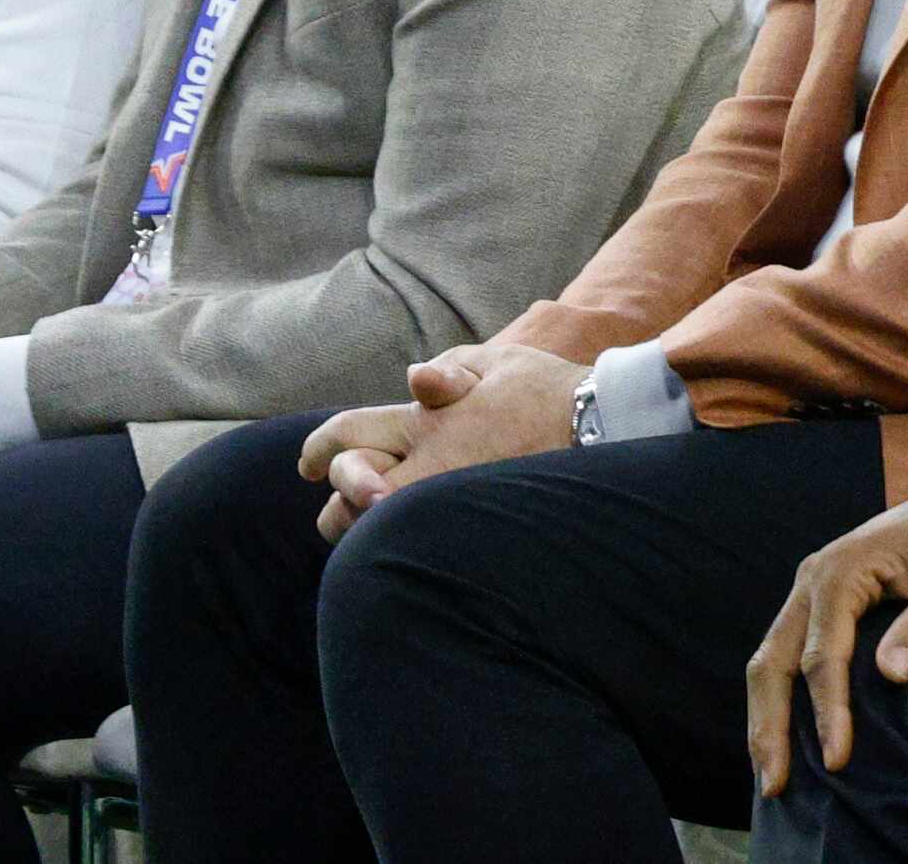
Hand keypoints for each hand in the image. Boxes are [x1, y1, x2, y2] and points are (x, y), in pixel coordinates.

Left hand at [297, 342, 582, 541]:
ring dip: (364, 524)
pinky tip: (414, 537)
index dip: (319, 447)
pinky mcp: (471, 527)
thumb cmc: (551, 391)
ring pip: (376, 527)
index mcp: (427, 420)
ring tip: (369, 524)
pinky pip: (418, 544)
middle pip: (347, 489)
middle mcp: (428, 464)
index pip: (350, 433)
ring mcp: (448, 499)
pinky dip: (404, 540)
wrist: (601, 428)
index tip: (306, 462)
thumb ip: (452, 369)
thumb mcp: (501, 363)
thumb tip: (413, 377)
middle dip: (336, 496)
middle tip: (334, 502)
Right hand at [745, 453, 907, 797]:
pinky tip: (791, 736)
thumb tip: (892, 674)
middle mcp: (818, 575)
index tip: (839, 761)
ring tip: (774, 775)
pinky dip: (784, 695)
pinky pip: (793, 651)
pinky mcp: (829, 600)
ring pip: (774, 657)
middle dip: (770, 725)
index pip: (824, 653)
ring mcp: (817, 586)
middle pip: (776, 658)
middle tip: (776, 786)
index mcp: (848, 567)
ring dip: (768, 715)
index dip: (828, 711)